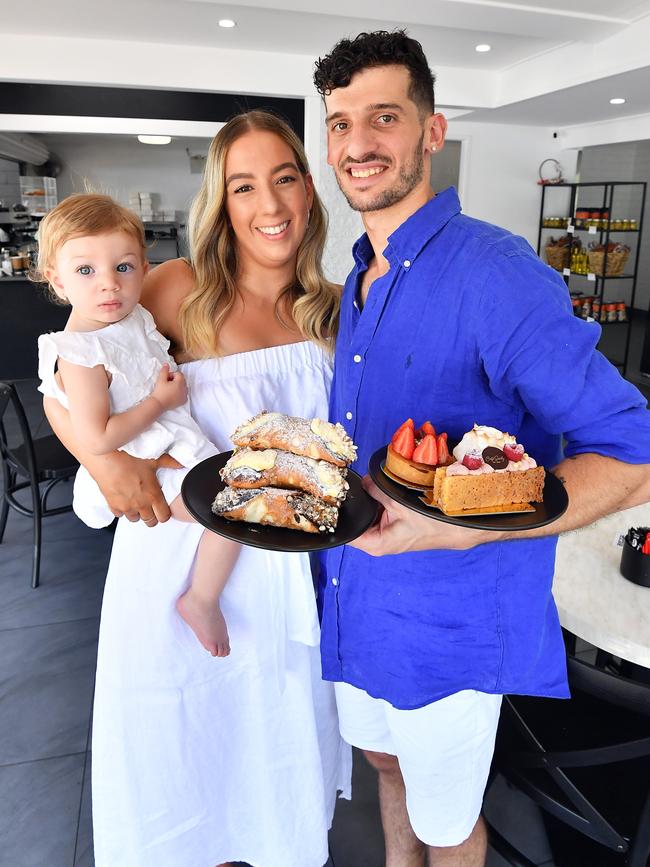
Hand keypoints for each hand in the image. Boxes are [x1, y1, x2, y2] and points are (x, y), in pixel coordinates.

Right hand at [92, 451, 181, 524]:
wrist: (106, 457)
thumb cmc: (130, 457)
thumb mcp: (153, 459)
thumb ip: (169, 463)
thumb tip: (181, 463)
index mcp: (153, 495)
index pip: (164, 517)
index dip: (164, 514)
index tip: (162, 509)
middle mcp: (141, 504)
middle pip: (150, 522)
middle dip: (152, 516)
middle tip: (151, 508)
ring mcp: (126, 506)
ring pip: (135, 519)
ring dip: (137, 513)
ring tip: (137, 503)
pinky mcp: (113, 505)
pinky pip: (120, 515)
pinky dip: (122, 510)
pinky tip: (123, 500)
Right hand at [151, 363, 186, 411]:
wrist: (158, 404)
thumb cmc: (160, 391)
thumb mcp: (161, 379)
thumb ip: (164, 371)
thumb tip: (167, 364)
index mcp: (181, 383)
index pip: (178, 374)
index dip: (171, 375)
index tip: (165, 379)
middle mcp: (185, 389)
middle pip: (182, 380)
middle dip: (175, 380)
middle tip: (166, 384)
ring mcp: (185, 396)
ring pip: (183, 387)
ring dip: (177, 386)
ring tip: (169, 389)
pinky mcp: (183, 401)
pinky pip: (183, 394)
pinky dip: (179, 393)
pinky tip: (172, 394)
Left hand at [350, 476, 501, 555]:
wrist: (454, 528)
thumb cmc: (430, 523)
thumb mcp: (398, 502)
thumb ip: (376, 490)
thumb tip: (363, 481)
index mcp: (374, 543)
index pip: (346, 532)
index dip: (339, 514)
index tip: (333, 498)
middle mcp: (376, 542)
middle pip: (355, 520)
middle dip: (355, 503)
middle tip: (350, 485)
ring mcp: (384, 535)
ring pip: (367, 515)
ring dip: (369, 501)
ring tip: (368, 486)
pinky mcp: (391, 527)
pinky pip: (378, 513)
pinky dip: (379, 502)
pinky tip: (380, 491)